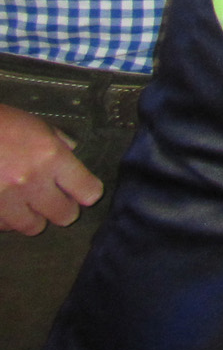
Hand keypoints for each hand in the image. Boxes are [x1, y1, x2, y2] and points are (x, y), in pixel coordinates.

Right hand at [0, 103, 102, 234]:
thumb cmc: (1, 123)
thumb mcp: (36, 124)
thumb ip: (59, 142)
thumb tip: (72, 154)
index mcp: (51, 157)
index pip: (87, 191)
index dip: (88, 192)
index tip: (84, 191)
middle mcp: (32, 182)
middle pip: (64, 215)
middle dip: (64, 209)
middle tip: (56, 200)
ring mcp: (6, 200)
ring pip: (33, 227)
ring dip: (33, 216)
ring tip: (27, 203)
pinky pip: (5, 226)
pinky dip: (7, 219)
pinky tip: (5, 204)